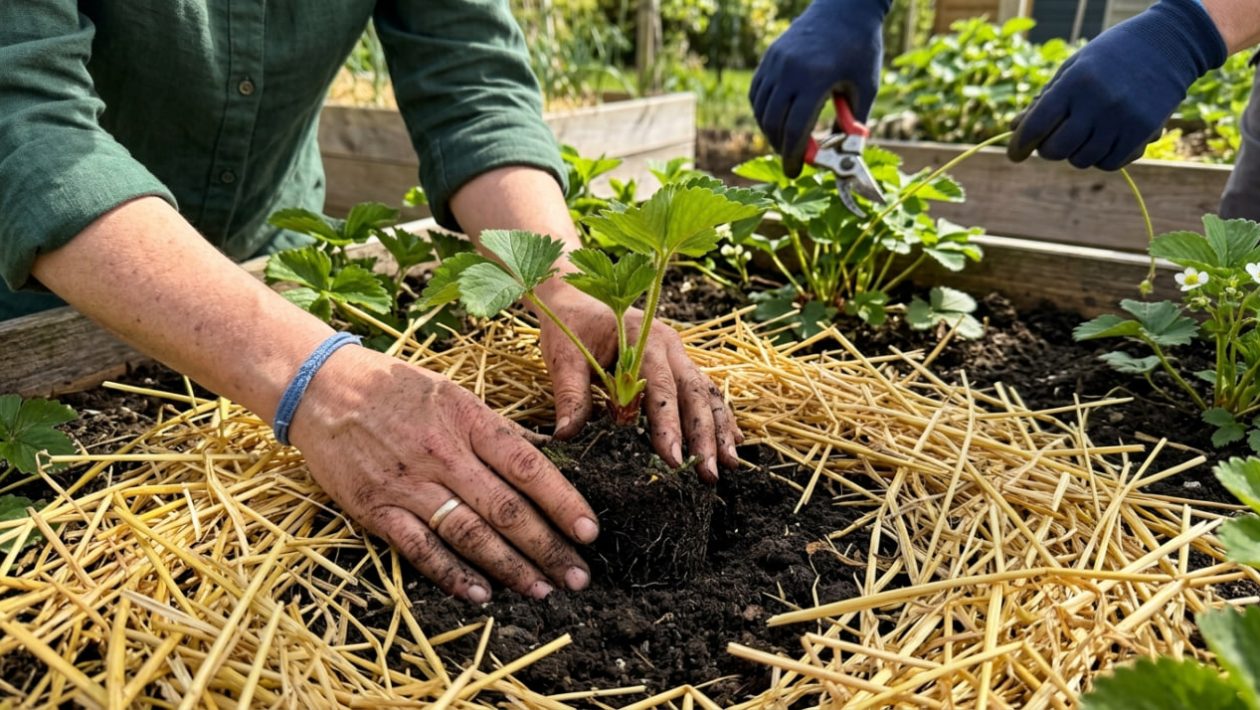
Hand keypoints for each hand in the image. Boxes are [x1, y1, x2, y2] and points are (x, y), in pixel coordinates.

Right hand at [288, 344, 598, 602]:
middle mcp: (443, 454)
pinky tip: (482, 594)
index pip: (527, 466)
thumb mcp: (452, 393)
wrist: (320, 388)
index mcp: (467, 420)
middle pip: (506, 509)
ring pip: (470, 534)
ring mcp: (409, 484)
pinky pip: (421, 548)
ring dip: (511, 568)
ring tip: (542, 589)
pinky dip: (453, 574)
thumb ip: (492, 430)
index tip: (590, 531)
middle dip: (547, 547)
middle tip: (578, 576)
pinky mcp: (376, 509)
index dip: (563, 502)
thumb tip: (538, 460)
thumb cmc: (394, 389)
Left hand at [535, 281, 741, 482]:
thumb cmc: (571, 328)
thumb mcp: (564, 358)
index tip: (674, 460)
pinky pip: (704, 390)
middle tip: (709, 474)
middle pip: (694, 393)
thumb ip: (570, 395)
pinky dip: (719, 415)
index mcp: (644, 341)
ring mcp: (678, 353)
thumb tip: (566, 436)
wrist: (577, 298)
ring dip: (719, 428)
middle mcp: (670, 345)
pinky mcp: (678, 363)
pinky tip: (730, 440)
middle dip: (704, 435)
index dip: (670, 426)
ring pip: (706, 393)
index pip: (662, 390)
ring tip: (730, 464)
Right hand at [749, 0, 888, 177]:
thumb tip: (841, 156)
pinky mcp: (769, 58)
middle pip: (773, 122)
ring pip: (761, 110)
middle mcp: (790, 70)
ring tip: (786, 141)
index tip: (795, 172)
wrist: (845, 9)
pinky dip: (763, 112)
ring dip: (770, 132)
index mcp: (816, 78)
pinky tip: (776, 120)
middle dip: (780, 147)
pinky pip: (757, 93)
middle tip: (792, 160)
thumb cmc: (861, 50)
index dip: (794, 156)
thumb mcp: (866, 88)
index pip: (795, 128)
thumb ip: (853, 124)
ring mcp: (775, 62)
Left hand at [1008, 0, 1225, 169]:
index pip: (1036, 126)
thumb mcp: (1072, 68)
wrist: (1168, 45)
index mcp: (1075, 83)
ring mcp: (1122, 120)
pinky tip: (1104, 140)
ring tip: (1085, 132)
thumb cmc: (1110, 56)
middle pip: (1056, 150)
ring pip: (1082, 160)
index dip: (1019, 145)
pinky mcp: (1143, 133)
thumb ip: (1044, 100)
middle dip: (1048, 149)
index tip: (1014, 154)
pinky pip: (1109, 164)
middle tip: (1053, 140)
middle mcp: (1098, 104)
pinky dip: (1101, 158)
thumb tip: (1014, 129)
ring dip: (1076, 152)